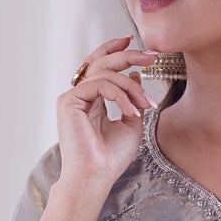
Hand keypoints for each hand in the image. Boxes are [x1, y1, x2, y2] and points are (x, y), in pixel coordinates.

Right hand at [54, 34, 158, 194]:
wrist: (97, 176)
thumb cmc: (111, 157)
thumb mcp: (131, 124)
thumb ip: (132, 99)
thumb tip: (135, 74)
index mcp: (91, 100)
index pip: (101, 66)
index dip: (116, 50)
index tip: (136, 44)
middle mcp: (79, 96)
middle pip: (101, 62)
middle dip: (128, 56)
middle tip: (151, 56)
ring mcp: (72, 98)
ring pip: (104, 73)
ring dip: (131, 86)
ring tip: (146, 103)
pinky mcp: (69, 101)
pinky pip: (100, 85)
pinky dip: (120, 95)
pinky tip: (132, 110)